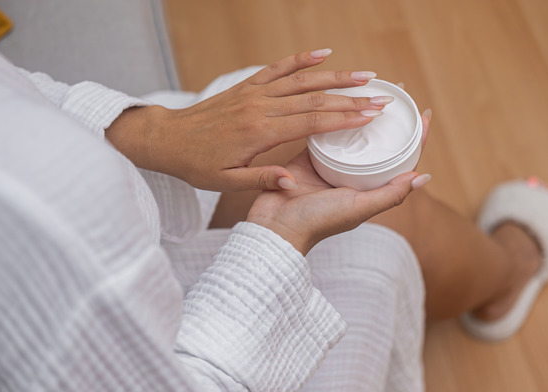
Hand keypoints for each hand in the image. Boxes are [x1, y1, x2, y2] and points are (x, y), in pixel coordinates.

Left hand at [106, 49, 393, 191]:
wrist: (166, 139)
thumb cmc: (197, 165)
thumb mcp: (226, 182)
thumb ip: (262, 179)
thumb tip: (293, 182)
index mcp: (260, 133)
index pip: (311, 122)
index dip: (344, 118)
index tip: (371, 116)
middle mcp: (260, 107)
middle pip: (314, 99)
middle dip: (351, 99)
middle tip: (381, 98)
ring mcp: (254, 93)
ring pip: (301, 79)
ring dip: (335, 75)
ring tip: (365, 75)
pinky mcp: (247, 86)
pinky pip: (278, 68)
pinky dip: (301, 59)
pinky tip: (323, 53)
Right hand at [247, 108, 430, 254]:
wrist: (275, 226)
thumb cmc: (319, 222)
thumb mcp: (359, 208)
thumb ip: (390, 194)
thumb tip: (424, 177)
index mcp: (367, 188)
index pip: (399, 159)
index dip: (414, 138)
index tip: (424, 114)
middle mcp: (351, 176)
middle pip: (377, 142)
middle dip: (390, 118)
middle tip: (399, 91)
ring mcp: (329, 165)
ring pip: (351, 133)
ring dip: (362, 110)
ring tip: (373, 88)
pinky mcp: (306, 156)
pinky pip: (322, 130)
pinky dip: (331, 115)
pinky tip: (339, 97)